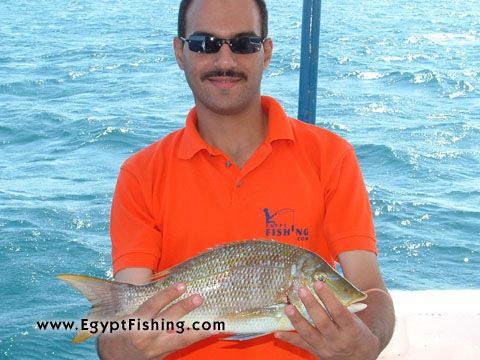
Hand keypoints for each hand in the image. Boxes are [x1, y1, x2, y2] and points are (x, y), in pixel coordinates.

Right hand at [97, 283, 212, 358]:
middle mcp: (147, 337)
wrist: (112, 359)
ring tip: (213, 322)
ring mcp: (156, 349)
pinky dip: (194, 338)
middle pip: (169, 321)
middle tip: (199, 297)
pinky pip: (181, 345)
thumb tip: (155, 285)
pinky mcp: (162, 356)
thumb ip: (139, 306)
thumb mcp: (122, 318)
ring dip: (198, 329)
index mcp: (135, 324)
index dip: (168, 294)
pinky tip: (207, 332)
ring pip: (181, 338)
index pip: (153, 306)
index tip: (182, 285)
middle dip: (185, 308)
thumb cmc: (116, 334)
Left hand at [274, 281, 379, 359]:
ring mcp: (326, 348)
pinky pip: (301, 345)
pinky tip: (277, 331)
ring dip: (297, 320)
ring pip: (309, 334)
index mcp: (351, 329)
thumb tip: (323, 285)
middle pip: (322, 322)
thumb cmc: (358, 335)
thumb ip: (340, 307)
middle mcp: (338, 340)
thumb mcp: (355, 321)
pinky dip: (289, 338)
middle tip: (301, 290)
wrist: (361, 359)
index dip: (327, 297)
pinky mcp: (317, 353)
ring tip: (288, 307)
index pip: (338, 311)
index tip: (318, 283)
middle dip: (310, 305)